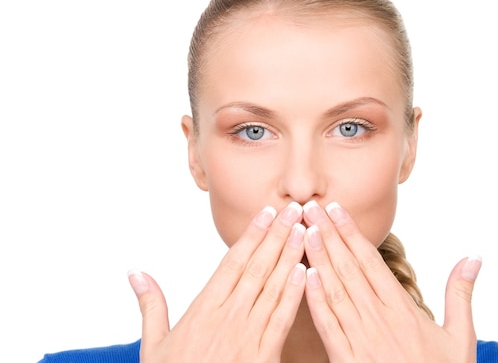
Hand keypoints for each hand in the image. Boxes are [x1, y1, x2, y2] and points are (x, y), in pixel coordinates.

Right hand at [127, 202, 306, 362]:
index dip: (252, 236)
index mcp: (203, 309)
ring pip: (272, 288)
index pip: (232, 263)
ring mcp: (247, 336)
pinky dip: (293, 295)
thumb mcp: (153, 345)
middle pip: (256, 268)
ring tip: (304, 230)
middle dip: (278, 236)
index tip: (267, 213)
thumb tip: (135, 272)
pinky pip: (281, 321)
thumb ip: (151, 305)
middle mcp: (227, 317)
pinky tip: (304, 273)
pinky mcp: (263, 356)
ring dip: (290, 257)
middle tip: (295, 208)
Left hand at [302, 200, 480, 362]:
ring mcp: (361, 339)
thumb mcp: (461, 337)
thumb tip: (473, 257)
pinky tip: (304, 276)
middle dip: (328, 235)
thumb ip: (460, 294)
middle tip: (311, 207)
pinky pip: (328, 325)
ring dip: (318, 258)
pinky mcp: (347, 360)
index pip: (371, 261)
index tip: (336, 209)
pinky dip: (315, 299)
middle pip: (349, 268)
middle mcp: (379, 319)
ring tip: (305, 231)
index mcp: (403, 310)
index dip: (351, 233)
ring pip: (335, 290)